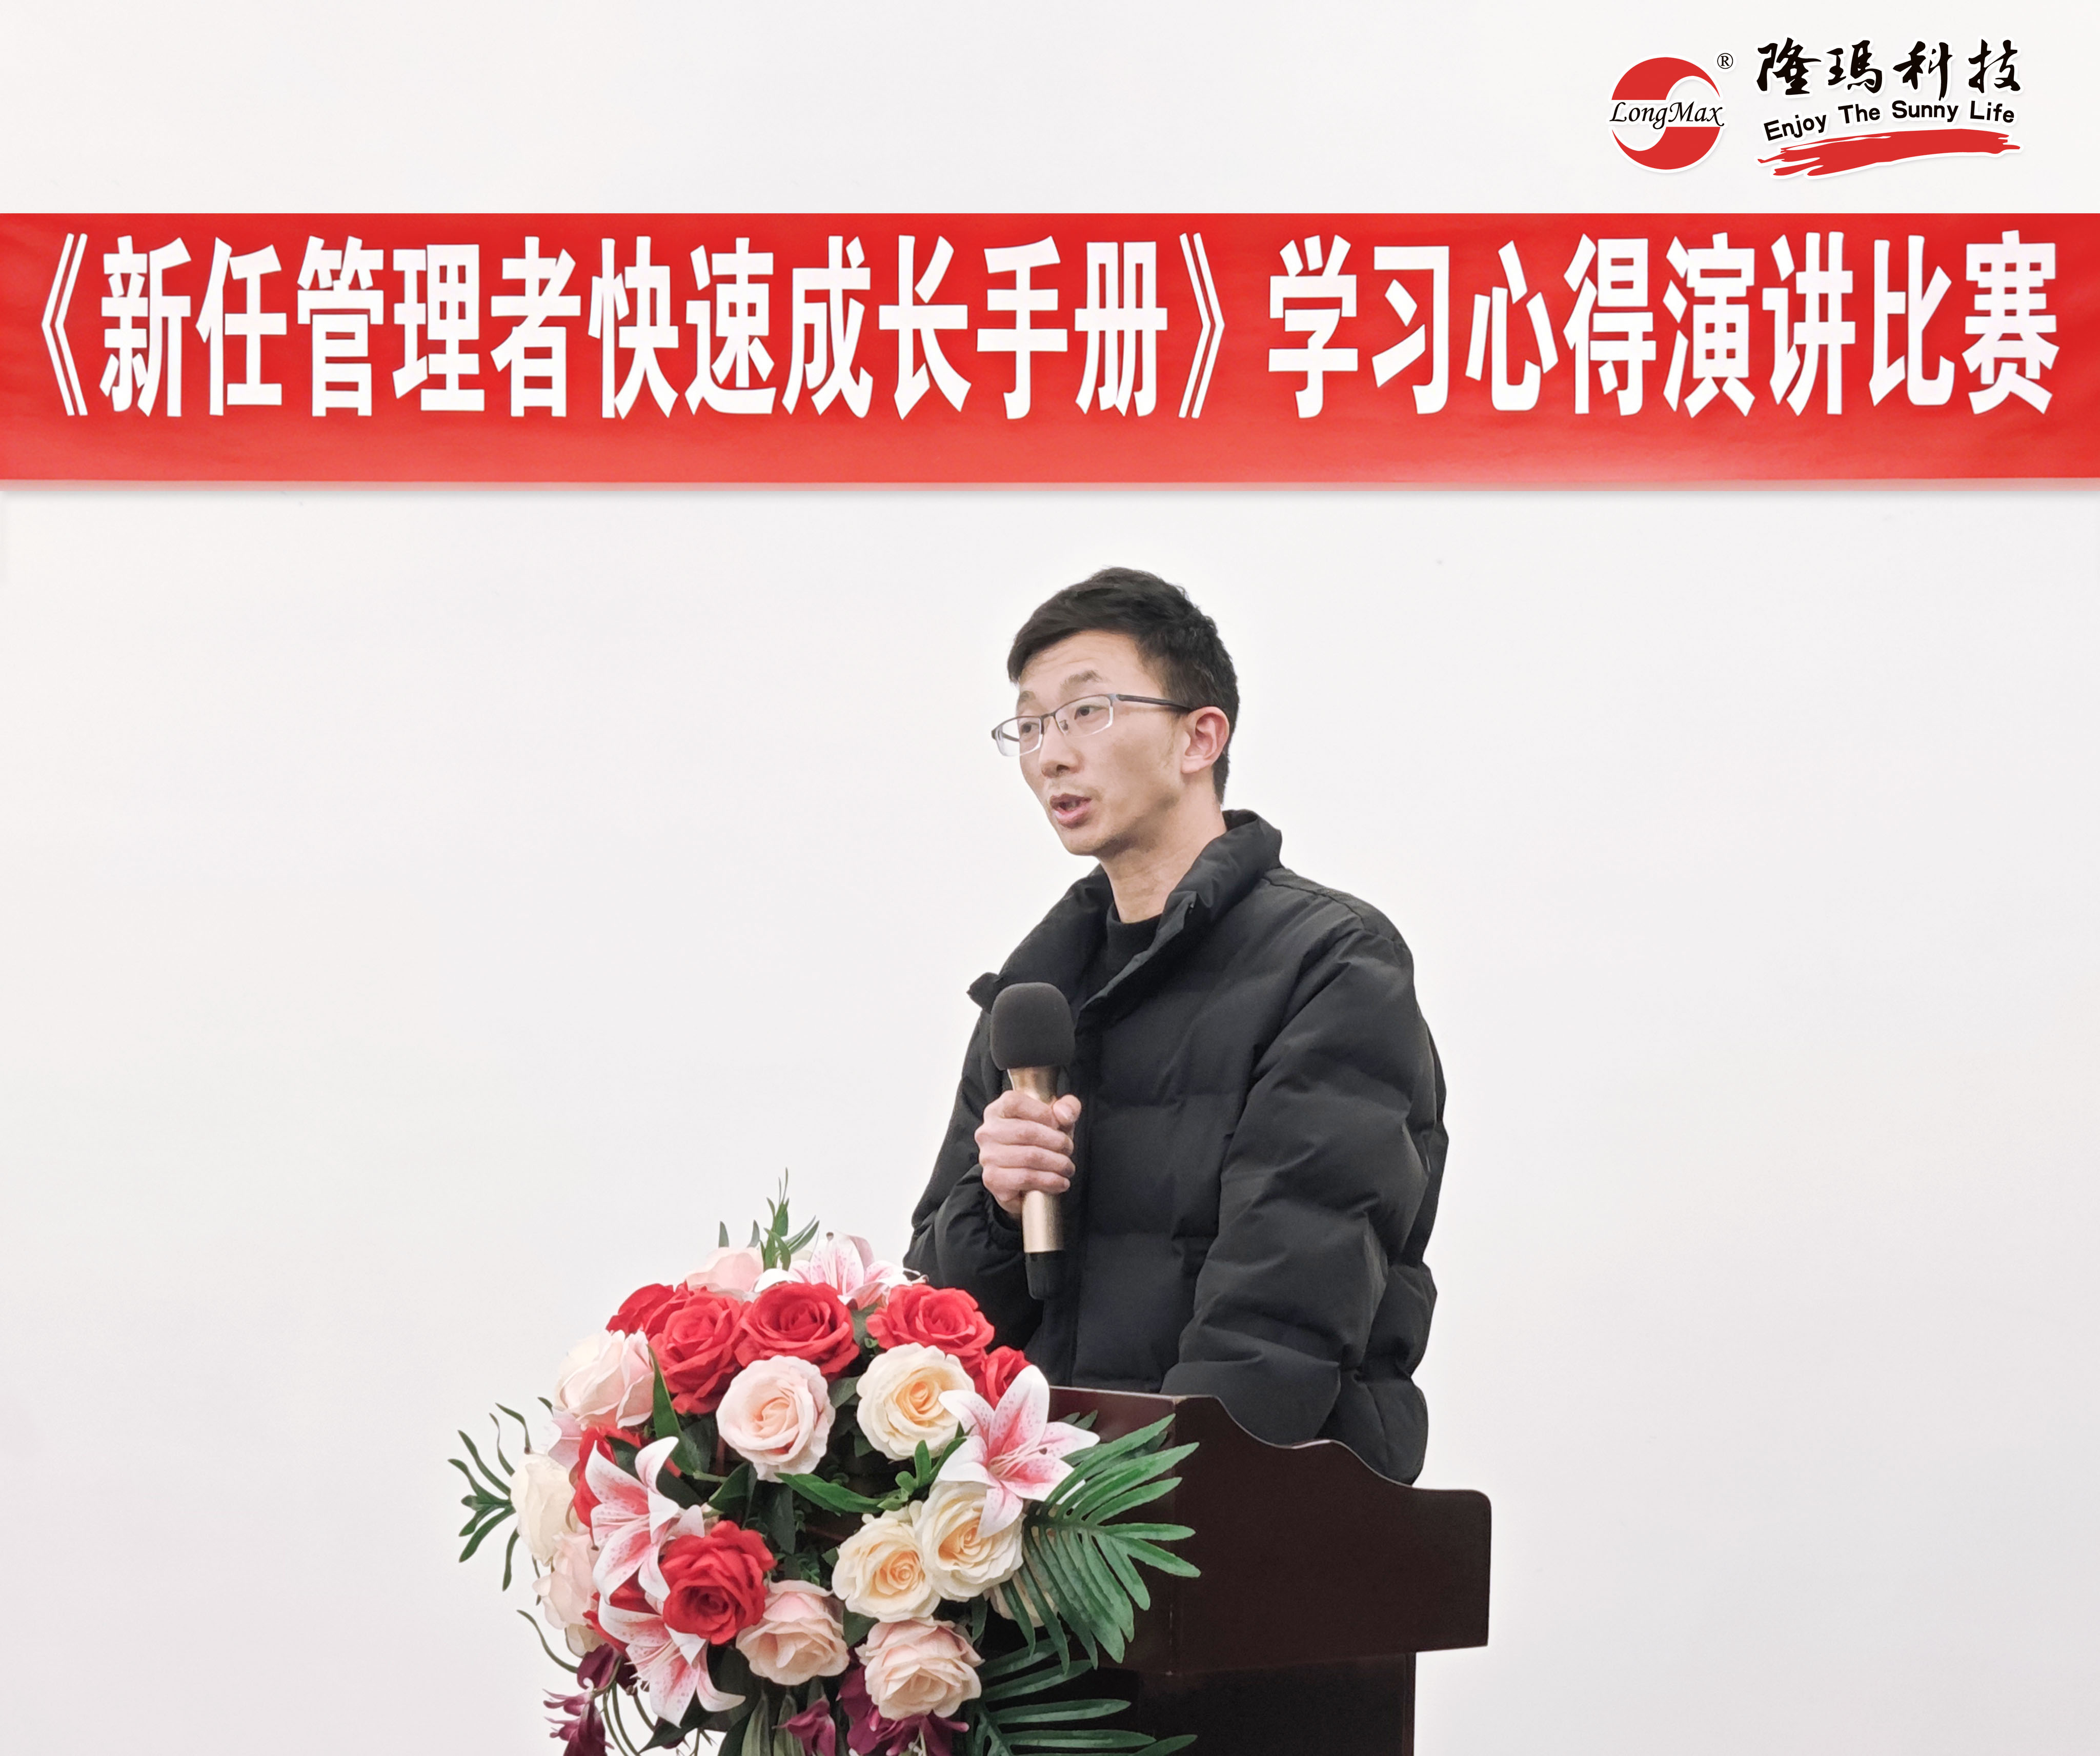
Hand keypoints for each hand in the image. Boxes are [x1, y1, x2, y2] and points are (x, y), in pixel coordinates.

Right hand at [976, 1090, 1080, 1217]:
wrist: (1024, 1176)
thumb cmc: (1040, 1142)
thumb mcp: (1056, 1119)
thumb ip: (1067, 1107)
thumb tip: (1063, 1114)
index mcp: (997, 1111)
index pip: (1015, 1103)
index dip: (1043, 1112)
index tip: (1059, 1125)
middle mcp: (987, 1133)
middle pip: (1026, 1131)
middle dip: (1057, 1142)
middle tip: (1068, 1149)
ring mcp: (987, 1157)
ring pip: (1029, 1157)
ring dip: (1057, 1164)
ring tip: (1067, 1167)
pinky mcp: (993, 1180)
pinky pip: (1025, 1179)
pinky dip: (1049, 1181)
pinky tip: (1060, 1182)